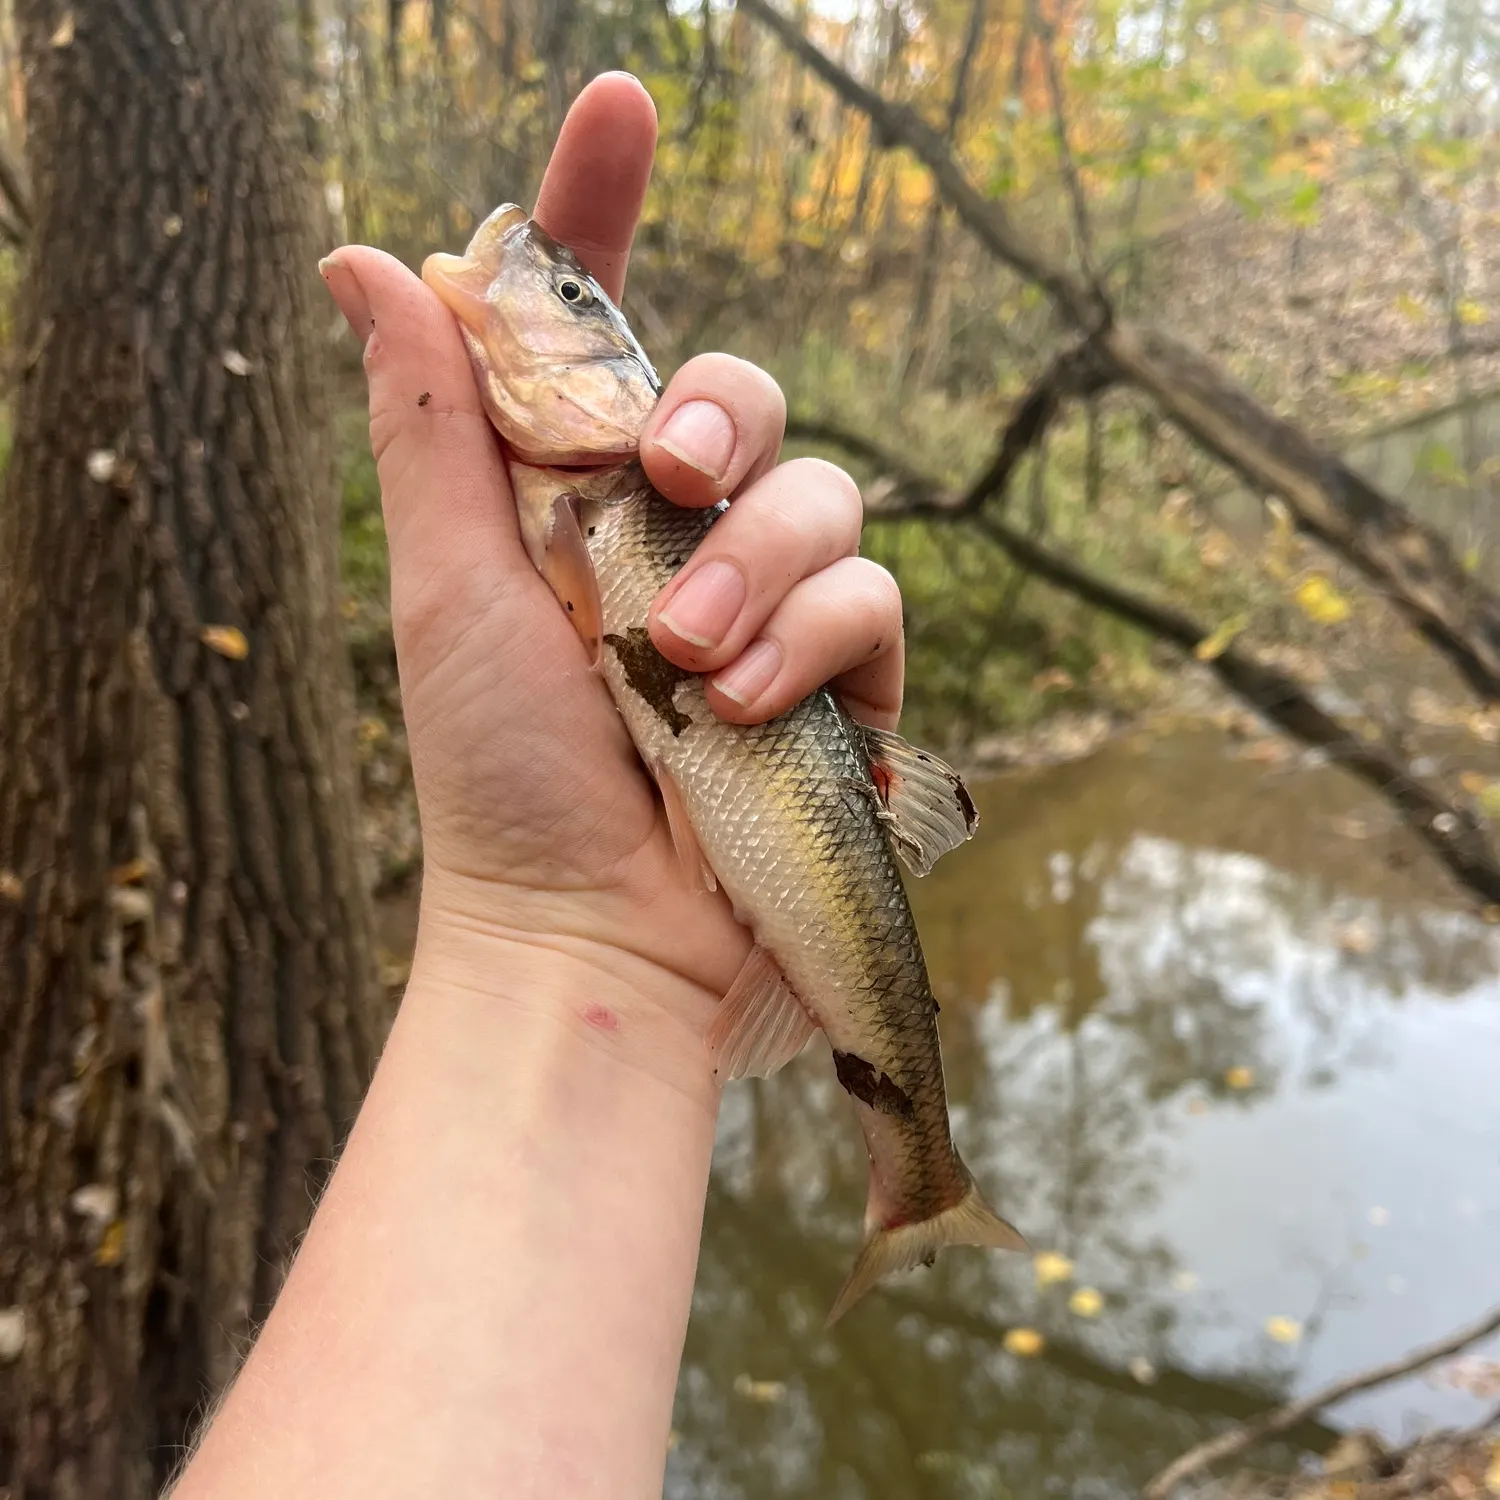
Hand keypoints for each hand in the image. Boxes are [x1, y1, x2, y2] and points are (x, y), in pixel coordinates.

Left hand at [319, 73, 903, 1038]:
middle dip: (714, 422)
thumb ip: (434, 423)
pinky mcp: (846, 684)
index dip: (609, 208)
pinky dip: (814, 645)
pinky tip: (749, 714)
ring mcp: (774, 610)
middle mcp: (683, 539)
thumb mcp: (454, 588)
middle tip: (665, 482)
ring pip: (827, 496)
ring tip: (690, 670)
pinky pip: (873, 599)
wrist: (597, 937)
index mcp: (579, 502)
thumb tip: (370, 251)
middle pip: (744, 394)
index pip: (604, 324)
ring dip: (755, 571)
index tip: (622, 102)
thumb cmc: (502, 778)